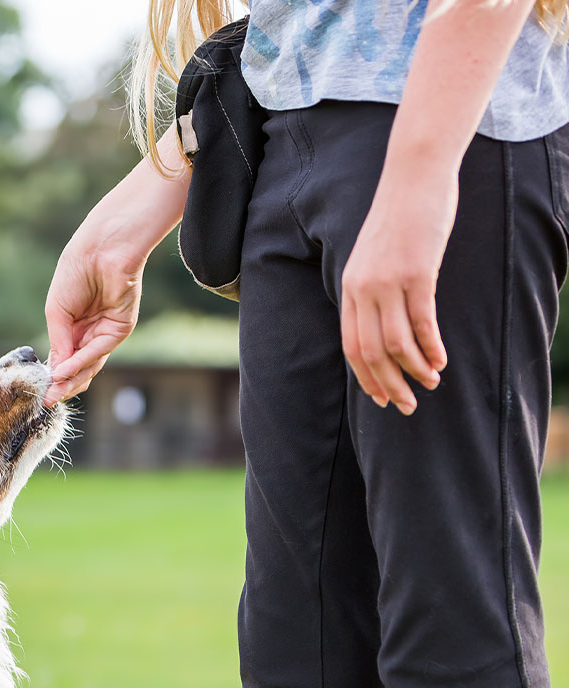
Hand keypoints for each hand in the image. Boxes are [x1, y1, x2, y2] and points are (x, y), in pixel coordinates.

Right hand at [43, 239, 144, 405]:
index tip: (41, 393)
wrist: (100, 250)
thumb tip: (54, 373)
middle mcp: (90, 332)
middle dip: (63, 384)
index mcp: (73, 326)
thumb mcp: (56, 313)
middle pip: (78, 367)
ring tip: (55, 392)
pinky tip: (65, 370)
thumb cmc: (75, 273)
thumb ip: (58, 343)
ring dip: (72, 379)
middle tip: (48, 399)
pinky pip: (98, 351)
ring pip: (90, 364)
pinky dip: (81, 362)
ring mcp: (106, 332)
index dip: (53, 376)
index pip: (64, 358)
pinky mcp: (120, 329)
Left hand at [340, 165, 454, 414]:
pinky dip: (430, 346)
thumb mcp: (374, 258)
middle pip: (370, 351)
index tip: (381, 398)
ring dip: (414, 369)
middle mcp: (363, 289)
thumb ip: (374, 290)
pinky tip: (440, 360)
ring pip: (396, 342)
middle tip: (407, 406)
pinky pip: (421, 321)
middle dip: (389, 384)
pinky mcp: (416, 273)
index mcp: (349, 288)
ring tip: (431, 383)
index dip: (365, 377)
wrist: (412, 178)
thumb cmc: (398, 219)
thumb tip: (383, 326)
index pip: (351, 346)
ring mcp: (388, 281)